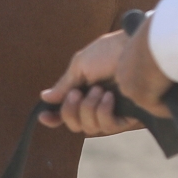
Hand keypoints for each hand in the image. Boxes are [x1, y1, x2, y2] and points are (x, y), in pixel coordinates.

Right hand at [39, 20, 177, 137]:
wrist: (135, 49)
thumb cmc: (110, 51)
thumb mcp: (81, 65)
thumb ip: (65, 84)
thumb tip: (45, 97)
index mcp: (84, 91)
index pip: (67, 111)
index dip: (55, 117)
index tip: (43, 117)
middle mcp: (97, 104)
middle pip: (75, 125)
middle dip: (71, 110)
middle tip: (77, 92)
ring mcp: (112, 112)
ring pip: (90, 128)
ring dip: (88, 108)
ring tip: (99, 89)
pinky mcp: (127, 117)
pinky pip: (108, 127)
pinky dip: (103, 112)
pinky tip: (109, 97)